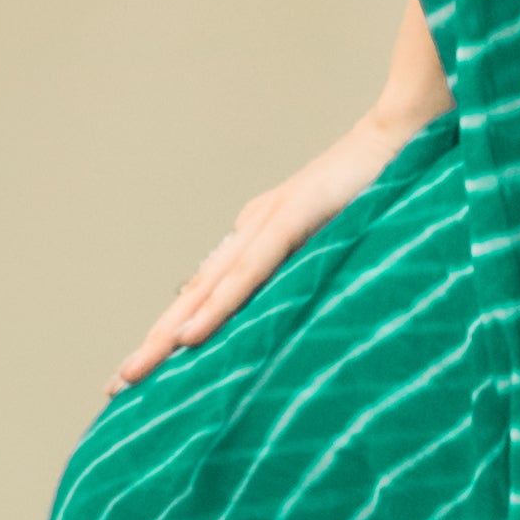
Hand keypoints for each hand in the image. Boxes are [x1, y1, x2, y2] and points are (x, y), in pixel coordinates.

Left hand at [112, 103, 432, 390]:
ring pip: (206, 290)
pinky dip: (217, 306)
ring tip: (134, 373)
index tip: (144, 374)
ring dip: (166, 335)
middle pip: (191, 298)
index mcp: (260, 238)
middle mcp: (251, 230)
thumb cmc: (379, 188)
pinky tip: (188, 337)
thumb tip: (293, 316)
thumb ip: (310, 272)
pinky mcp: (292, 216)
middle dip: (152, 345)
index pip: (205, 295)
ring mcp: (268, 222)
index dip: (172, 334)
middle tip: (114, 388)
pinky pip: (248, 272)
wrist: (405, 131)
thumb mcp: (337, 242)